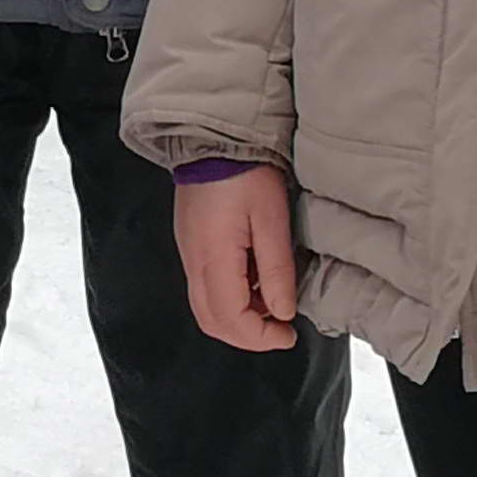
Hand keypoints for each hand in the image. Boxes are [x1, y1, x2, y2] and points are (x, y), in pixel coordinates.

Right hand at [172, 165, 299, 351]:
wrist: (213, 138)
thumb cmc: (245, 173)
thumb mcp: (271, 219)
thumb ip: (276, 270)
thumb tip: (282, 312)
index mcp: (213, 257)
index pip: (230, 319)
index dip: (260, 337)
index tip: (288, 334)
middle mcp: (193, 261)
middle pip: (211, 321)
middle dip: (246, 336)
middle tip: (279, 331)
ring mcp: (188, 253)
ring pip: (205, 308)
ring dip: (238, 319)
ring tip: (271, 307)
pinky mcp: (190, 244)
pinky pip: (204, 287)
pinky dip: (230, 300)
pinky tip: (254, 284)